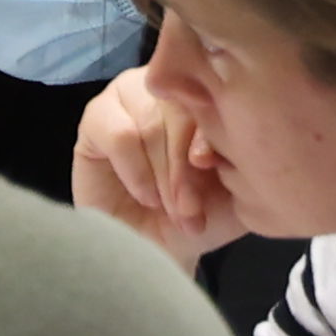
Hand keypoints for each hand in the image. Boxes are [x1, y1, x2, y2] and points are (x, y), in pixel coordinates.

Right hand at [71, 62, 239, 266]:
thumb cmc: (200, 216)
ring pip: (152, 123)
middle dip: (187, 167)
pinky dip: (137, 172)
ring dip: (164, 175)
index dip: (214, 135)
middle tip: (192, 211)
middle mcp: (169, 87)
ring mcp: (129, 96)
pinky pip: (120, 134)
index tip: (216, 172)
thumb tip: (226, 140)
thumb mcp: (234, 190)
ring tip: (173, 211)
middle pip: (181, 109)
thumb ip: (239, 157)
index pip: (215, 95)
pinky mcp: (96, 118)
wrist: (158, 248)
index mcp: (209, 92)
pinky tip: (147, 197)